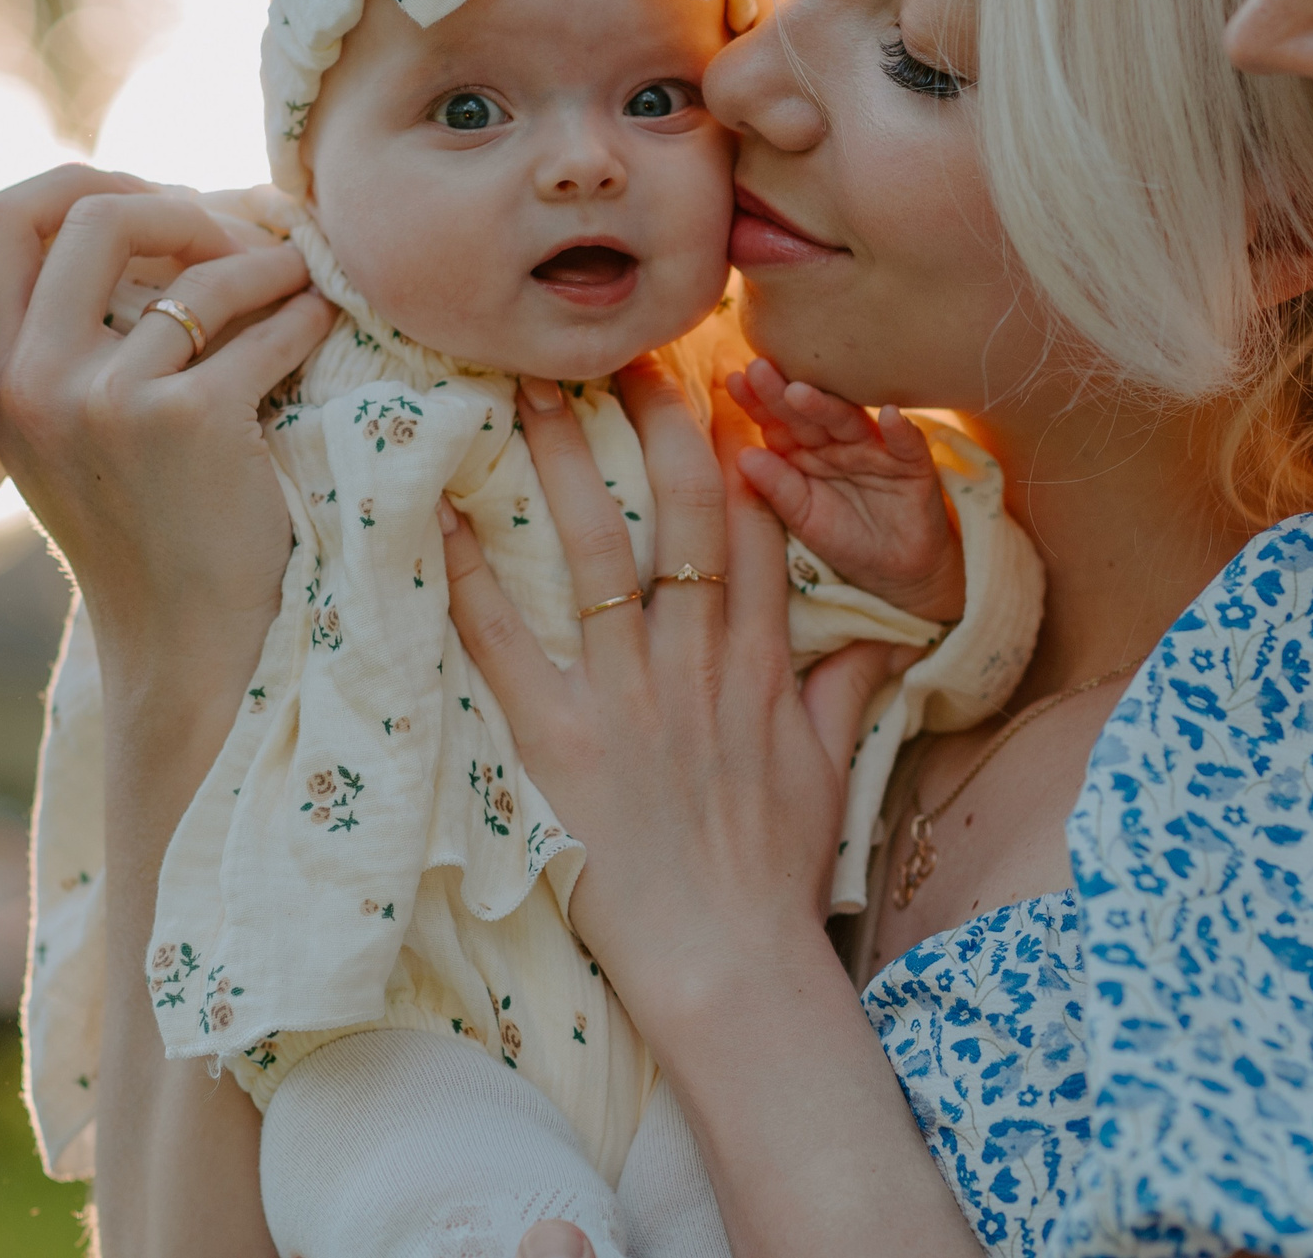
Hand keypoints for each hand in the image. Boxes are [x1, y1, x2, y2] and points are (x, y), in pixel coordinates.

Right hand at [0, 174, 334, 681]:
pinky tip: (322, 318)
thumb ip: (74, 333)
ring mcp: (108, 401)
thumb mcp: (69, 427)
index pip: (5, 219)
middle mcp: (34, 379)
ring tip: (300, 273)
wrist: (181, 640)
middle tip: (237, 234)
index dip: (85, 186)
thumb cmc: (142, 526)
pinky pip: (266, 330)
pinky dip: (306, 313)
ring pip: (202, 272)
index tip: (156, 203)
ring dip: (268, 260)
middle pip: (97, 214)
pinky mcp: (190, 423)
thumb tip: (145, 209)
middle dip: (183, 207)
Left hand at [439, 358, 908, 1012]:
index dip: (734, 448)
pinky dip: (474, 579)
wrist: (730, 963)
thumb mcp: (822, 772)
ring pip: (598, 554)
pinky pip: (511, 643)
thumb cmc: (771, 873)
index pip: (756, 529)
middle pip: (685, 514)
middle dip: (658, 423)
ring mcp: (629, 697)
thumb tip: (871, 644)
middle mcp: (698, 663)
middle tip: (623, 349)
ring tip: (526, 390)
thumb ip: (839, 693)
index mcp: (761, 664)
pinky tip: (442, 518)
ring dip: (562, 466)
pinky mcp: (563, 742)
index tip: (710, 382)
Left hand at [726, 358, 965, 621]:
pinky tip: (890, 415)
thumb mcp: (805, 518)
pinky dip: (901, 431)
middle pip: (809, 414)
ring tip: (799, 392)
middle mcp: (838, 442)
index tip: (733, 382)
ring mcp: (876, 449)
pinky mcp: (913, 464)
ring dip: (827, 406)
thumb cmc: (848, 540)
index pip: (780, 422)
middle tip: (758, 369)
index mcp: (807, 452)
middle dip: (782, 393)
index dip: (758, 404)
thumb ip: (777, 488)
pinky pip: (907, 444)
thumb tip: (743, 457)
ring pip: (849, 421)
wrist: (899, 569)